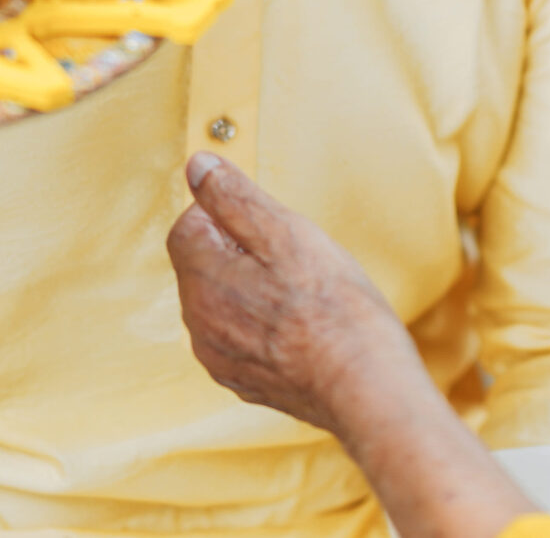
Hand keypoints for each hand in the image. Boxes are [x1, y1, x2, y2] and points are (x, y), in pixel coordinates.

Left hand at [165, 157, 536, 537]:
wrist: (363, 385)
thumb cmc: (331, 307)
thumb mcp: (285, 232)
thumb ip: (234, 197)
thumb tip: (197, 165)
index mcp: (202, 281)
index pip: (187, 226)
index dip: (226, 214)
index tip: (268, 223)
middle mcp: (199, 324)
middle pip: (203, 265)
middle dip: (238, 251)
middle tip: (292, 256)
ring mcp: (220, 358)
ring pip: (222, 302)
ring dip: (250, 288)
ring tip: (301, 292)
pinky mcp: (244, 382)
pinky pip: (240, 337)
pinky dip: (262, 324)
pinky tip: (301, 325)